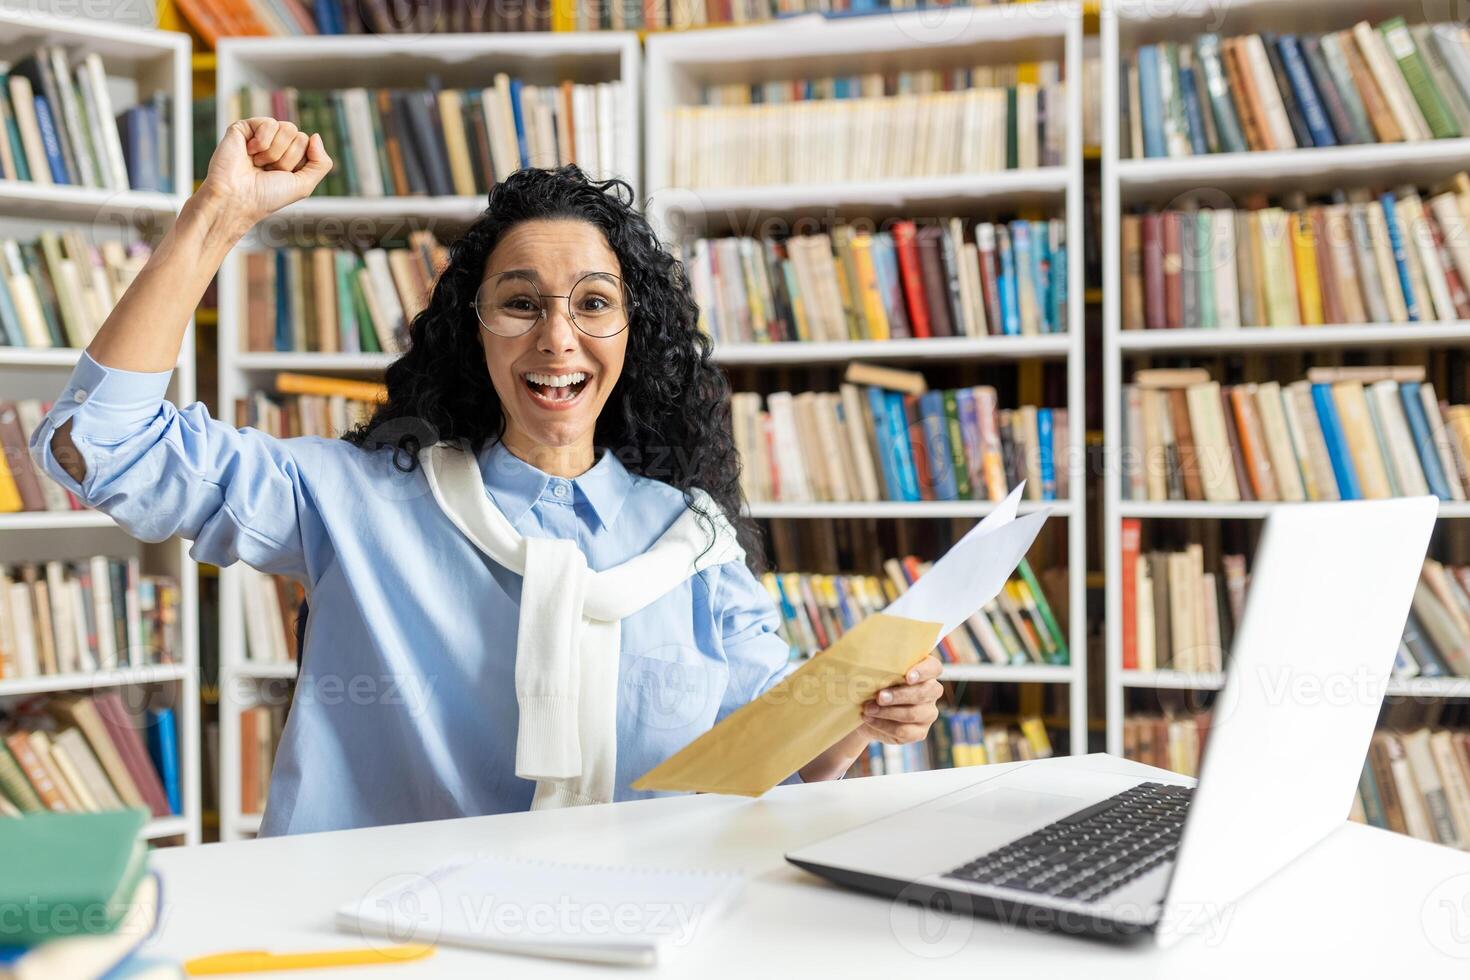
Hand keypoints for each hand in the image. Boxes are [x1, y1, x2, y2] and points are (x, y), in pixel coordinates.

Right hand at [197, 117, 331, 227]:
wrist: (237, 198)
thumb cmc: (267, 196)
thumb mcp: (304, 185)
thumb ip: (321, 163)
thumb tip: (316, 135)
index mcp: (291, 157)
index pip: (309, 145)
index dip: (299, 163)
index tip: (282, 176)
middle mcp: (277, 145)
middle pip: (300, 136)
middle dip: (287, 159)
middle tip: (268, 171)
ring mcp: (261, 135)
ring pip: (288, 128)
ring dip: (275, 152)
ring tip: (258, 164)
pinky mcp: (244, 128)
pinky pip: (269, 123)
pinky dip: (262, 142)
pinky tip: (249, 152)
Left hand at [859, 655, 943, 744]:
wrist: (863, 711)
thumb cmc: (869, 682)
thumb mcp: (869, 668)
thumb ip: (871, 658)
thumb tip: (853, 649)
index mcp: (923, 670)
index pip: (933, 667)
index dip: (923, 671)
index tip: (907, 676)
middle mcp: (931, 691)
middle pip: (925, 692)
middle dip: (900, 695)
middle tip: (879, 696)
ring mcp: (928, 712)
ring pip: (915, 713)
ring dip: (888, 712)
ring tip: (867, 709)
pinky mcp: (919, 732)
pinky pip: (906, 731)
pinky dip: (885, 726)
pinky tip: (870, 719)